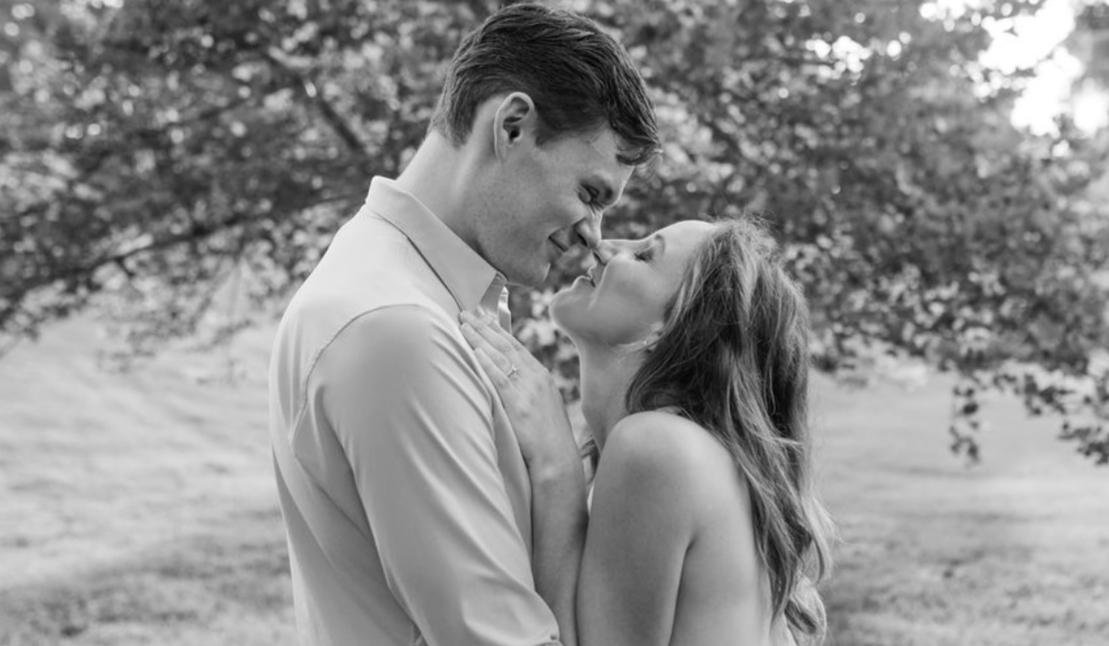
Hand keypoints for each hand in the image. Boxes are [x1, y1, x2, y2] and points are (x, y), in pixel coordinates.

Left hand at [459, 310, 578, 473]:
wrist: (558, 460)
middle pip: (506, 345)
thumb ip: (527, 390)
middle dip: (484, 327)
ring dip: (480, 338)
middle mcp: (536, 377)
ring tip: (463, 324)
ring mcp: (528, 389)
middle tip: (467, 312)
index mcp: (542, 376)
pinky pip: (499, 377)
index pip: (516, 346)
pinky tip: (474, 350)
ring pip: (501, 356)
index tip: (483, 317)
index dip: (497, 330)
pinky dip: (486, 362)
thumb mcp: (543, 406)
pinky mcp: (519, 403)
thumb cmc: (549, 439)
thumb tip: (509, 381)